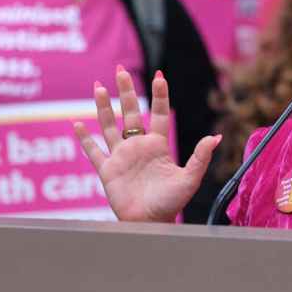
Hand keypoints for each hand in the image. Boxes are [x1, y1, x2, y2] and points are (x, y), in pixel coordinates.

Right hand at [74, 67, 220, 222]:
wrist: (150, 222)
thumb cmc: (172, 203)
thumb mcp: (189, 179)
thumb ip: (200, 157)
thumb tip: (216, 137)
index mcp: (158, 145)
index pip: (157, 113)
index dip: (158, 95)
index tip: (159, 74)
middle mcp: (138, 147)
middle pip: (130, 112)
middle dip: (125, 91)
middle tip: (119, 69)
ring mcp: (121, 157)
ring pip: (109, 126)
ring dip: (102, 107)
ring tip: (97, 87)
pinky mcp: (107, 170)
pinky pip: (93, 151)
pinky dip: (84, 139)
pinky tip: (76, 124)